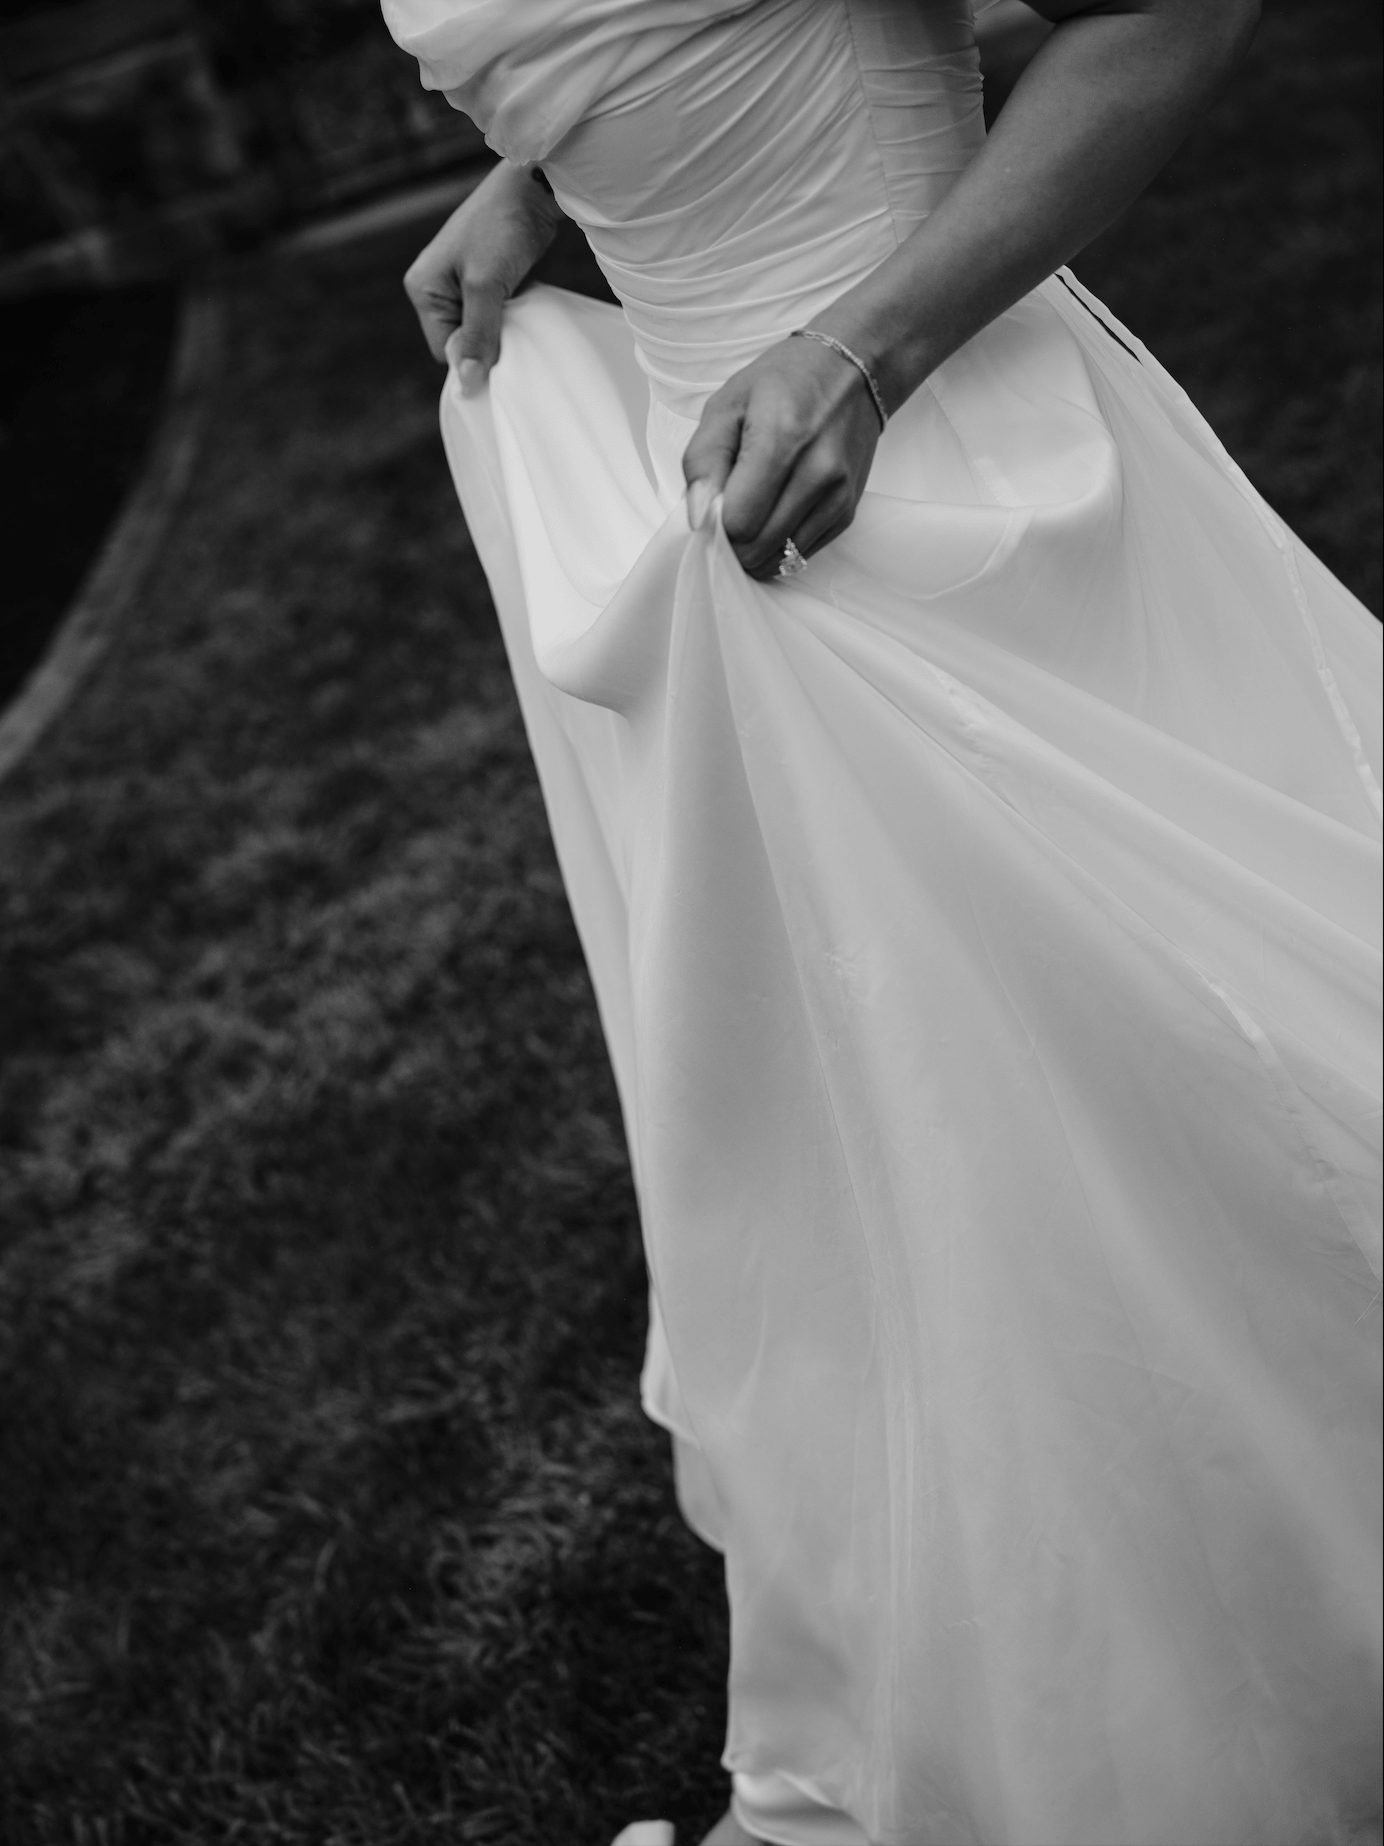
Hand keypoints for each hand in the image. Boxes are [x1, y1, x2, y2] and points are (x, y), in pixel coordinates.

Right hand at [404, 161, 564, 389]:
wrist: (533, 187)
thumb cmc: (503, 229)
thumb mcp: (486, 286)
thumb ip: (477, 335)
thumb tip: (467, 383)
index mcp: (423, 289)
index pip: (444, 350)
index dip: (472, 358)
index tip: (501, 353)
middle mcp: (436, 288)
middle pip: (461, 341)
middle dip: (487, 343)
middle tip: (514, 329)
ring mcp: (459, 284)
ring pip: (479, 330)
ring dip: (501, 330)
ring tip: (519, 312)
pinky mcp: (483, 279)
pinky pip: (492, 315)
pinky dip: (509, 317)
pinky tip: (523, 305)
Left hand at [681, 335, 883, 579]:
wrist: (850, 371)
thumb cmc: (782, 384)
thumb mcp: (726, 406)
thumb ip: (702, 462)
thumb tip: (698, 517)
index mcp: (782, 439)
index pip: (738, 522)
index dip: (715, 523)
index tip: (712, 504)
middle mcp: (818, 472)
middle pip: (757, 548)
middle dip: (732, 541)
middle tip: (727, 510)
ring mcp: (838, 496)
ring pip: (780, 558)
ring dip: (755, 547)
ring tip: (752, 510)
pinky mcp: (848, 512)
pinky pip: (802, 554)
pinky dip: (780, 545)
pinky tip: (775, 513)